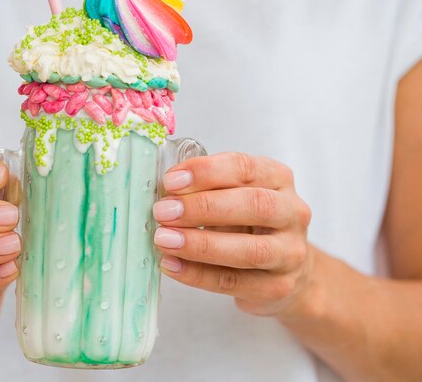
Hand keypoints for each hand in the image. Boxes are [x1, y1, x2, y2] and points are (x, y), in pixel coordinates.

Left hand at [153, 152, 312, 315]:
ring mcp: (290, 253)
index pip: (246, 168)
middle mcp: (292, 213)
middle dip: (203, 207)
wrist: (284, 270)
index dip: (207, 172)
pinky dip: (198, 274)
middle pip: (254, 205)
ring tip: (164, 240)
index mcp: (277, 179)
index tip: (171, 181)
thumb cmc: (248, 223)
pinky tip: (171, 264)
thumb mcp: (232, 195)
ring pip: (249, 250)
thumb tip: (164, 192)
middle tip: (164, 211)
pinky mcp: (277, 287)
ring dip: (200, 244)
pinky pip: (234, 282)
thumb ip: (205, 188)